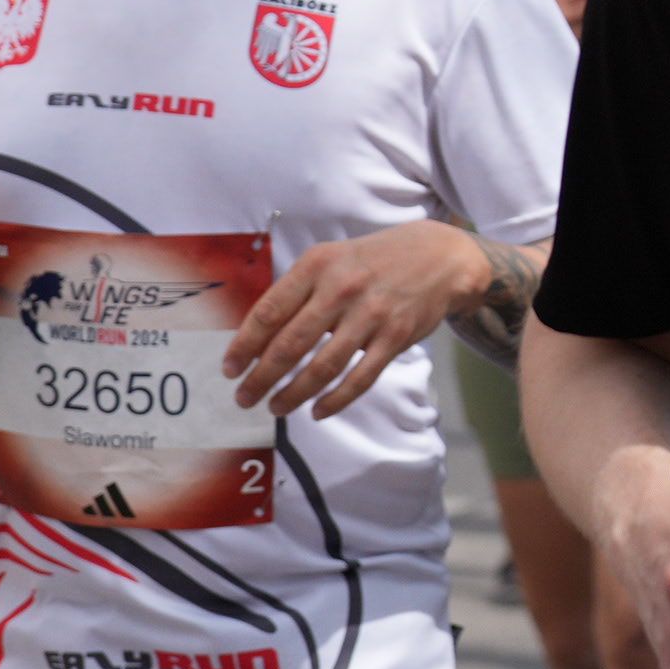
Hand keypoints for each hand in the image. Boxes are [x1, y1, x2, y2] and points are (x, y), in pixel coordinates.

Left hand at [224, 221, 494, 419]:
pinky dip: (336, 399)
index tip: (230, 369)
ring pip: (323, 366)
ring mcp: (370, 315)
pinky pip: (360, 378)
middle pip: (291, 344)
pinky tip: (317, 411)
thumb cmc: (371, 262)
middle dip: (262, 378)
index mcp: (316, 266)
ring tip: (275, 408)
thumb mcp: (329, 260)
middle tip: (244, 398)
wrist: (440, 257)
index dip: (245, 345)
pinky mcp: (395, 338)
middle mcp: (340, 290)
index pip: (269, 312)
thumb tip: (257, 335)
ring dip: (294, 393)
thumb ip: (296, 292)